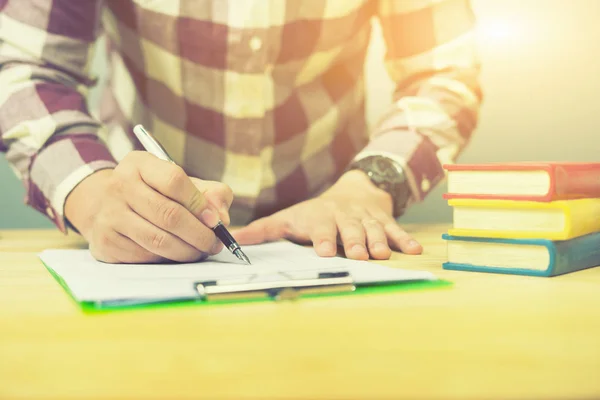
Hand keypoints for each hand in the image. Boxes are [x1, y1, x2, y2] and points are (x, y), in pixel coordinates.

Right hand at [65, 151, 233, 262]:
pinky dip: (167, 259)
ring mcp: (109, 215)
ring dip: (187, 251)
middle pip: (169, 215)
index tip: (215, 220)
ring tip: (200, 251)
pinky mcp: (105, 242)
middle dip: (199, 234)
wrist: (102, 204)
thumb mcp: (179, 182)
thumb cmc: (153, 192)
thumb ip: (211, 193)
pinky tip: (176, 254)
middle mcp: (120, 186)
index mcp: (140, 164)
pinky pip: (145, 256)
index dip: (200, 204)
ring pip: (158, 240)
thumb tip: (222, 217)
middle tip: (214, 243)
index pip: (174, 180)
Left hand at [232, 170, 421, 259]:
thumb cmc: (315, 212)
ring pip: (373, 230)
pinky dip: (405, 240)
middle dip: (354, 241)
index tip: (323, 250)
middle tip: (358, 254)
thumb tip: (232, 239)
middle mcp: (344, 218)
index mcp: (320, 218)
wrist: (354, 191)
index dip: (323, 238)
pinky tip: (415, 251)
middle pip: (350, 230)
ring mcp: (366, 220)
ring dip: (379, 241)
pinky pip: (396, 230)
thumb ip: (264, 230)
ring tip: (383, 254)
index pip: (321, 228)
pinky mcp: (384, 221)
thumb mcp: (288, 217)